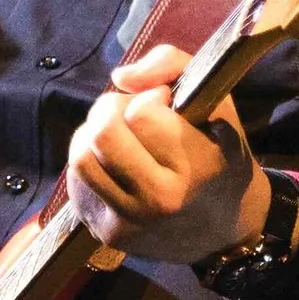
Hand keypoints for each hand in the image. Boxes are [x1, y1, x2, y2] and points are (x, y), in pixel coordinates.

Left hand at [65, 46, 270, 265]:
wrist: (221, 229)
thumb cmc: (218, 153)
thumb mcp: (216, 102)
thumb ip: (172, 65)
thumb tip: (121, 77)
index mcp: (197, 167)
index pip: (142, 113)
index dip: (150, 98)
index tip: (166, 104)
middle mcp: (161, 200)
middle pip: (102, 134)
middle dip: (112, 109)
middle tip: (131, 113)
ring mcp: (130, 221)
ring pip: (80, 157)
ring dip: (92, 135)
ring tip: (117, 135)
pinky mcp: (106, 233)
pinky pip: (77, 182)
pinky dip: (90, 162)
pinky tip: (112, 164)